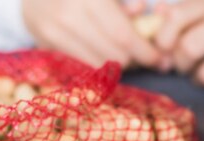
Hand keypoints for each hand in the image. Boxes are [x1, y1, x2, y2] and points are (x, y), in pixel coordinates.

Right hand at [21, 0, 159, 67]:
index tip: (158, 59)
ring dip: (115, 65)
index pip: (123, 35)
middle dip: (133, 59)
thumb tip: (141, 11)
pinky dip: (96, 64)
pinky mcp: (45, 44)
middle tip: (142, 57)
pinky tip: (101, 53)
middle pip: (113, 54)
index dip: (144, 51)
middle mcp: (69, 13)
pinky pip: (81, 65)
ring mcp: (54, 30)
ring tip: (121, 54)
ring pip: (98, 64)